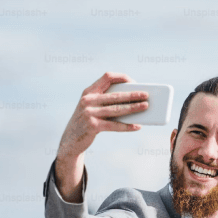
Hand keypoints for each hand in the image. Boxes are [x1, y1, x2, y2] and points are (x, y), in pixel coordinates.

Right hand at [54, 72, 148, 201]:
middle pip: (115, 95)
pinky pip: (114, 125)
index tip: (134, 81)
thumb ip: (106, 101)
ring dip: (133, 108)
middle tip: (146, 95)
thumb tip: (133, 102)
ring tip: (146, 107)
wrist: (70, 140)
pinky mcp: (92, 126)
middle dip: (133, 94)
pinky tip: (137, 126)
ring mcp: (89, 113)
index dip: (122, 77)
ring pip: (117, 109)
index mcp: (89, 91)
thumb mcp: (92, 107)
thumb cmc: (86, 121)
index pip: (107, 77)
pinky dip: (127, 126)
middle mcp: (88, 100)